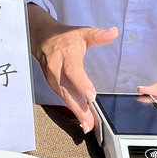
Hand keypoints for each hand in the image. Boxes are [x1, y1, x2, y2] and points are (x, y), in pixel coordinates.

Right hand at [28, 3, 117, 132]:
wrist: (43, 40)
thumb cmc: (65, 38)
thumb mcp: (82, 32)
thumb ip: (98, 35)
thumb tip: (113, 33)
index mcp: (66, 55)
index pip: (73, 70)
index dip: (81, 84)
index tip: (90, 96)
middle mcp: (57, 69)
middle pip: (68, 90)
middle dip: (79, 107)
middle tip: (89, 122)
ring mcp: (54, 80)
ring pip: (66, 97)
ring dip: (77, 112)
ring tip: (88, 125)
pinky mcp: (54, 86)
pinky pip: (64, 99)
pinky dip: (74, 110)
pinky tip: (83, 120)